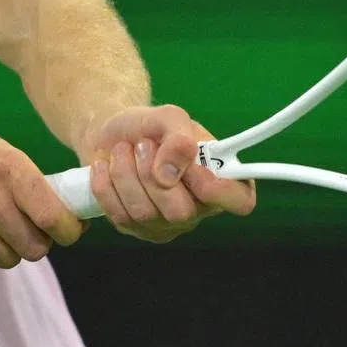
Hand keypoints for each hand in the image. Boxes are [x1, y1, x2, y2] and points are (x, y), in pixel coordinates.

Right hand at [0, 125, 87, 272]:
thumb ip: (32, 184)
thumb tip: (70, 217)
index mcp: (10, 171)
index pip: (54, 218)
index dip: (68, 230)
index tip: (67, 230)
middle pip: (36, 249)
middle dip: (34, 241)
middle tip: (21, 226)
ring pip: (9, 259)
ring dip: (5, 248)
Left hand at [80, 105, 255, 241]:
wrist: (111, 134)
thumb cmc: (148, 127)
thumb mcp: (168, 117)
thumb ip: (178, 138)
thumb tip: (170, 173)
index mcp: (220, 179)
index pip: (240, 201)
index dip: (220, 191)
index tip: (193, 168)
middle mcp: (198, 208)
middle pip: (181, 212)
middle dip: (152, 172)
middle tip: (143, 144)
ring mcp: (166, 224)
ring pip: (144, 213)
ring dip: (126, 173)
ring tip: (123, 149)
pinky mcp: (136, 229)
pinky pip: (119, 215)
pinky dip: (106, 184)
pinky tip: (106, 166)